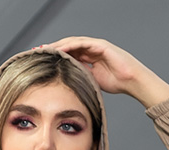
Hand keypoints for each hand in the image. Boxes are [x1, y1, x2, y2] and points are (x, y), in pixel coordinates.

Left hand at [42, 36, 168, 107]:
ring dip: (57, 45)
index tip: (42, 61)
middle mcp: (90, 49)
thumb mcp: (93, 81)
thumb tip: (68, 87)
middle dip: (52, 49)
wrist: (132, 80)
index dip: (55, 57)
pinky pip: (81, 43)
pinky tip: (59, 50)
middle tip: (37, 52)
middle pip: (67, 46)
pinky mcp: (100, 45)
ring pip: (72, 43)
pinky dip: (69, 46)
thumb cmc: (117, 83)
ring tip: (45, 50)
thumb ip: (82, 79)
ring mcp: (95, 45)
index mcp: (88, 58)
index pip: (68, 55)